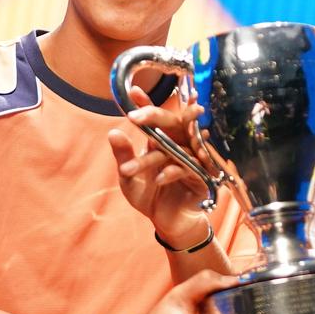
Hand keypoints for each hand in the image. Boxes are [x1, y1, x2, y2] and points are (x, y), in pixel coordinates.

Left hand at [111, 86, 211, 247]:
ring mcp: (192, 160)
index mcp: (162, 141)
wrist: (166, 222)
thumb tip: (113, 132)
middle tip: (134, 116)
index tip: (132, 91)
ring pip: (177, 148)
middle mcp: (179, 146)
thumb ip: (123, 154)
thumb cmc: (148, 196)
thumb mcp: (129, 176)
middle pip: (174, 123)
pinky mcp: (201, 177)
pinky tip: (160, 178)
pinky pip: (188, 169)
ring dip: (158, 151)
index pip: (155, 118)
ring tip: (141, 151)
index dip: (146, 103)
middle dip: (155, 116)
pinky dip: (173, 172)